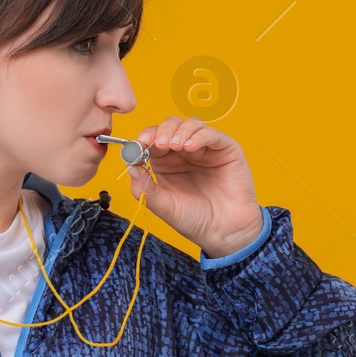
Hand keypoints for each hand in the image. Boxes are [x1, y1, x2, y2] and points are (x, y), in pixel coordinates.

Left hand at [126, 116, 262, 257]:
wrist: (224, 232)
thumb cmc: (195, 219)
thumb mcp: (163, 205)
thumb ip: (145, 187)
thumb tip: (130, 166)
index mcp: (166, 163)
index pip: (152, 140)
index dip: (144, 138)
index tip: (139, 143)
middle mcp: (184, 153)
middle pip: (170, 126)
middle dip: (161, 131)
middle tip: (159, 143)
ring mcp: (204, 149)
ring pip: (190, 124)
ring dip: (179, 131)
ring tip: (175, 146)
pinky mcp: (225, 149)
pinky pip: (211, 134)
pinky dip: (199, 136)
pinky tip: (191, 147)